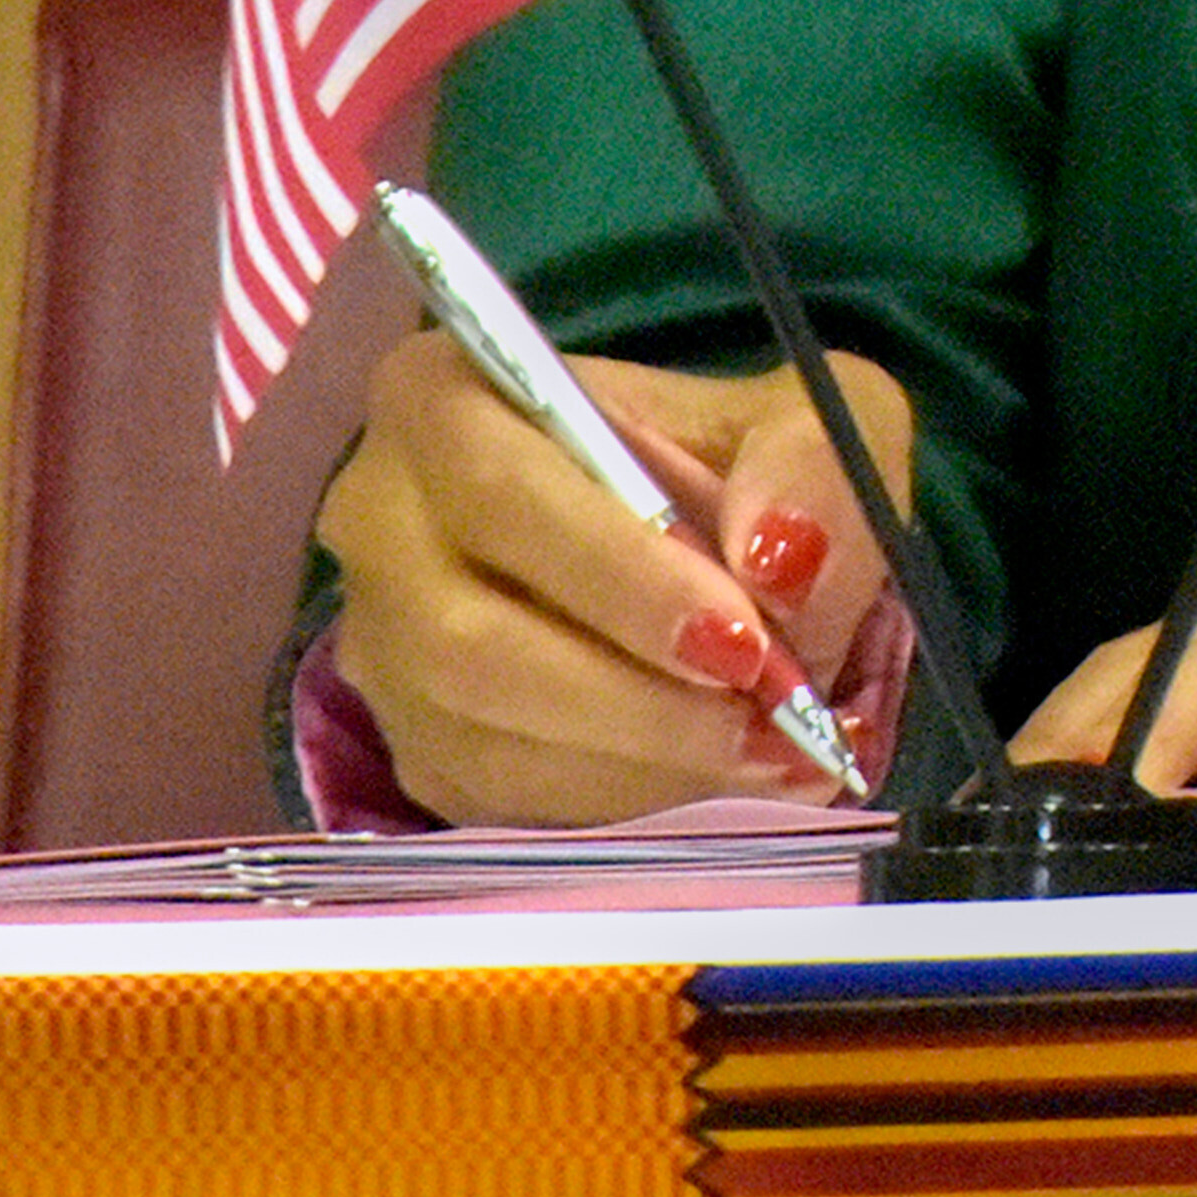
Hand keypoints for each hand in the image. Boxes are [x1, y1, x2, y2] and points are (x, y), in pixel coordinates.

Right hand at [315, 329, 916, 826]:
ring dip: (634, 761)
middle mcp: (380, 521)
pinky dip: (614, 798)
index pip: (501, 494)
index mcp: (445, 398)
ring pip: (475, 732)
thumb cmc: (746, 461)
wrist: (721, 539)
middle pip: (465, 637)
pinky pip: (490, 792)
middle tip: (768, 724)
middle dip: (630, 698)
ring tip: (770, 756)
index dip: (617, 579)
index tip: (737, 640)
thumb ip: (811, 465)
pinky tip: (715, 779)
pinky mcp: (414, 740)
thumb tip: (778, 557)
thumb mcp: (816, 416)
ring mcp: (382, 643)